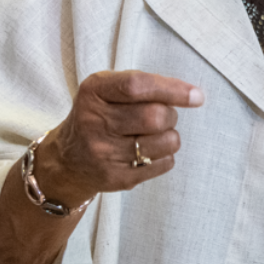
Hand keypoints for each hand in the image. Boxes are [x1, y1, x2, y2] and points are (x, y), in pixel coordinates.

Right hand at [34, 70, 203, 203]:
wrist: (67, 161)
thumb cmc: (99, 116)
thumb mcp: (107, 90)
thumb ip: (143, 86)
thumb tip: (192, 95)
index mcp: (94, 92)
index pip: (137, 86)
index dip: (172, 89)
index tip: (197, 96)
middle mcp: (93, 122)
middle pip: (155, 116)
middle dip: (170, 115)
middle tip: (162, 117)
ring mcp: (103, 153)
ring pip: (165, 142)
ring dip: (170, 136)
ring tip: (155, 135)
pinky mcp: (115, 177)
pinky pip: (163, 164)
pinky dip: (165, 155)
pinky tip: (148, 152)